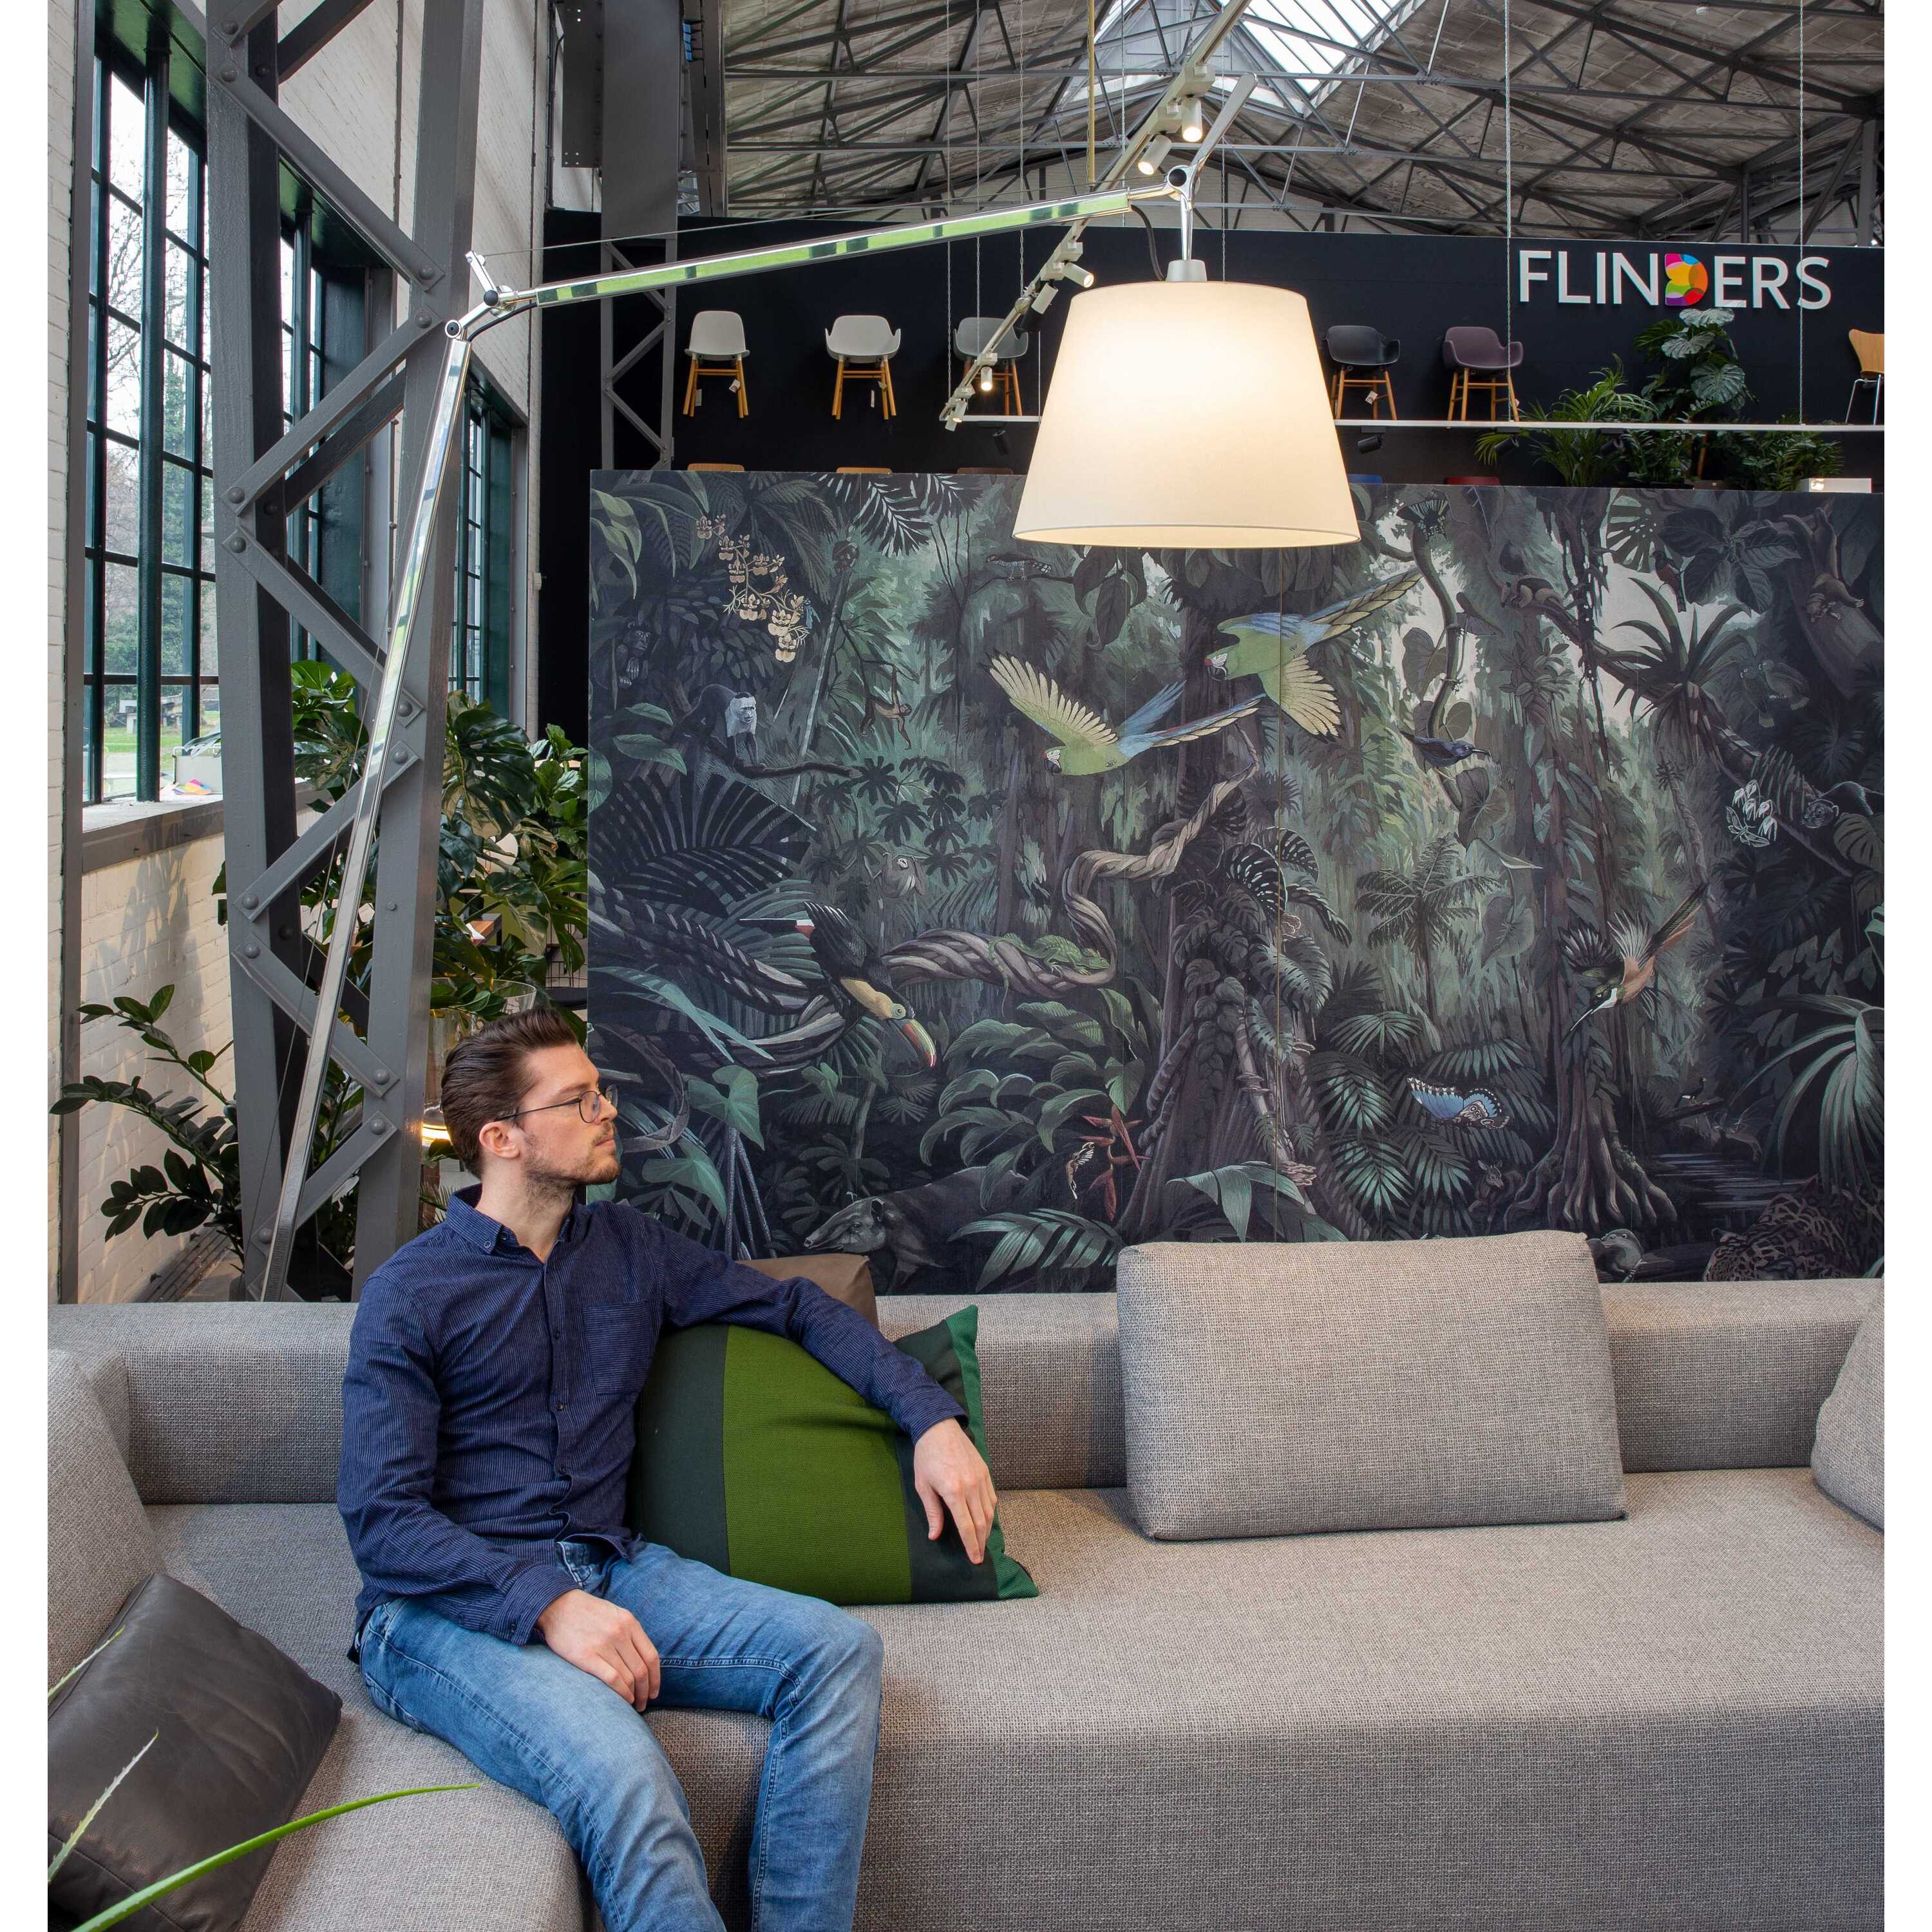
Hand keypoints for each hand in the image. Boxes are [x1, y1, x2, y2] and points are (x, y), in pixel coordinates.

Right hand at [534, 1589, 660, 1709]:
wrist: (557, 1605)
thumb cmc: (587, 1612)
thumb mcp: (614, 1614)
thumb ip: (629, 1632)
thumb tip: (641, 1659)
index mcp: (629, 1622)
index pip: (651, 1656)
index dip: (655, 1678)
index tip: (653, 1691)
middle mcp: (620, 1633)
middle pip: (641, 1670)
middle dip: (645, 1691)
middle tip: (643, 1703)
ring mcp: (604, 1644)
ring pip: (629, 1677)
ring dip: (634, 1695)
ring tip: (632, 1704)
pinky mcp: (587, 1656)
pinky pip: (613, 1679)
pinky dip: (622, 1693)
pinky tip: (623, 1700)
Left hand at [912, 1418, 996, 1565]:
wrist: (939, 1428)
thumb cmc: (926, 1457)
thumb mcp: (923, 1485)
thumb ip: (932, 1512)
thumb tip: (934, 1535)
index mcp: (953, 1491)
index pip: (966, 1526)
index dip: (970, 1545)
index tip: (974, 1559)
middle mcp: (971, 1486)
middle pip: (981, 1522)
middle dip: (981, 1542)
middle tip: (979, 1556)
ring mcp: (981, 1478)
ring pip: (989, 1511)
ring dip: (987, 1529)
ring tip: (982, 1542)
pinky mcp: (986, 1472)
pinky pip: (992, 1497)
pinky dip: (990, 1512)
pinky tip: (985, 1520)